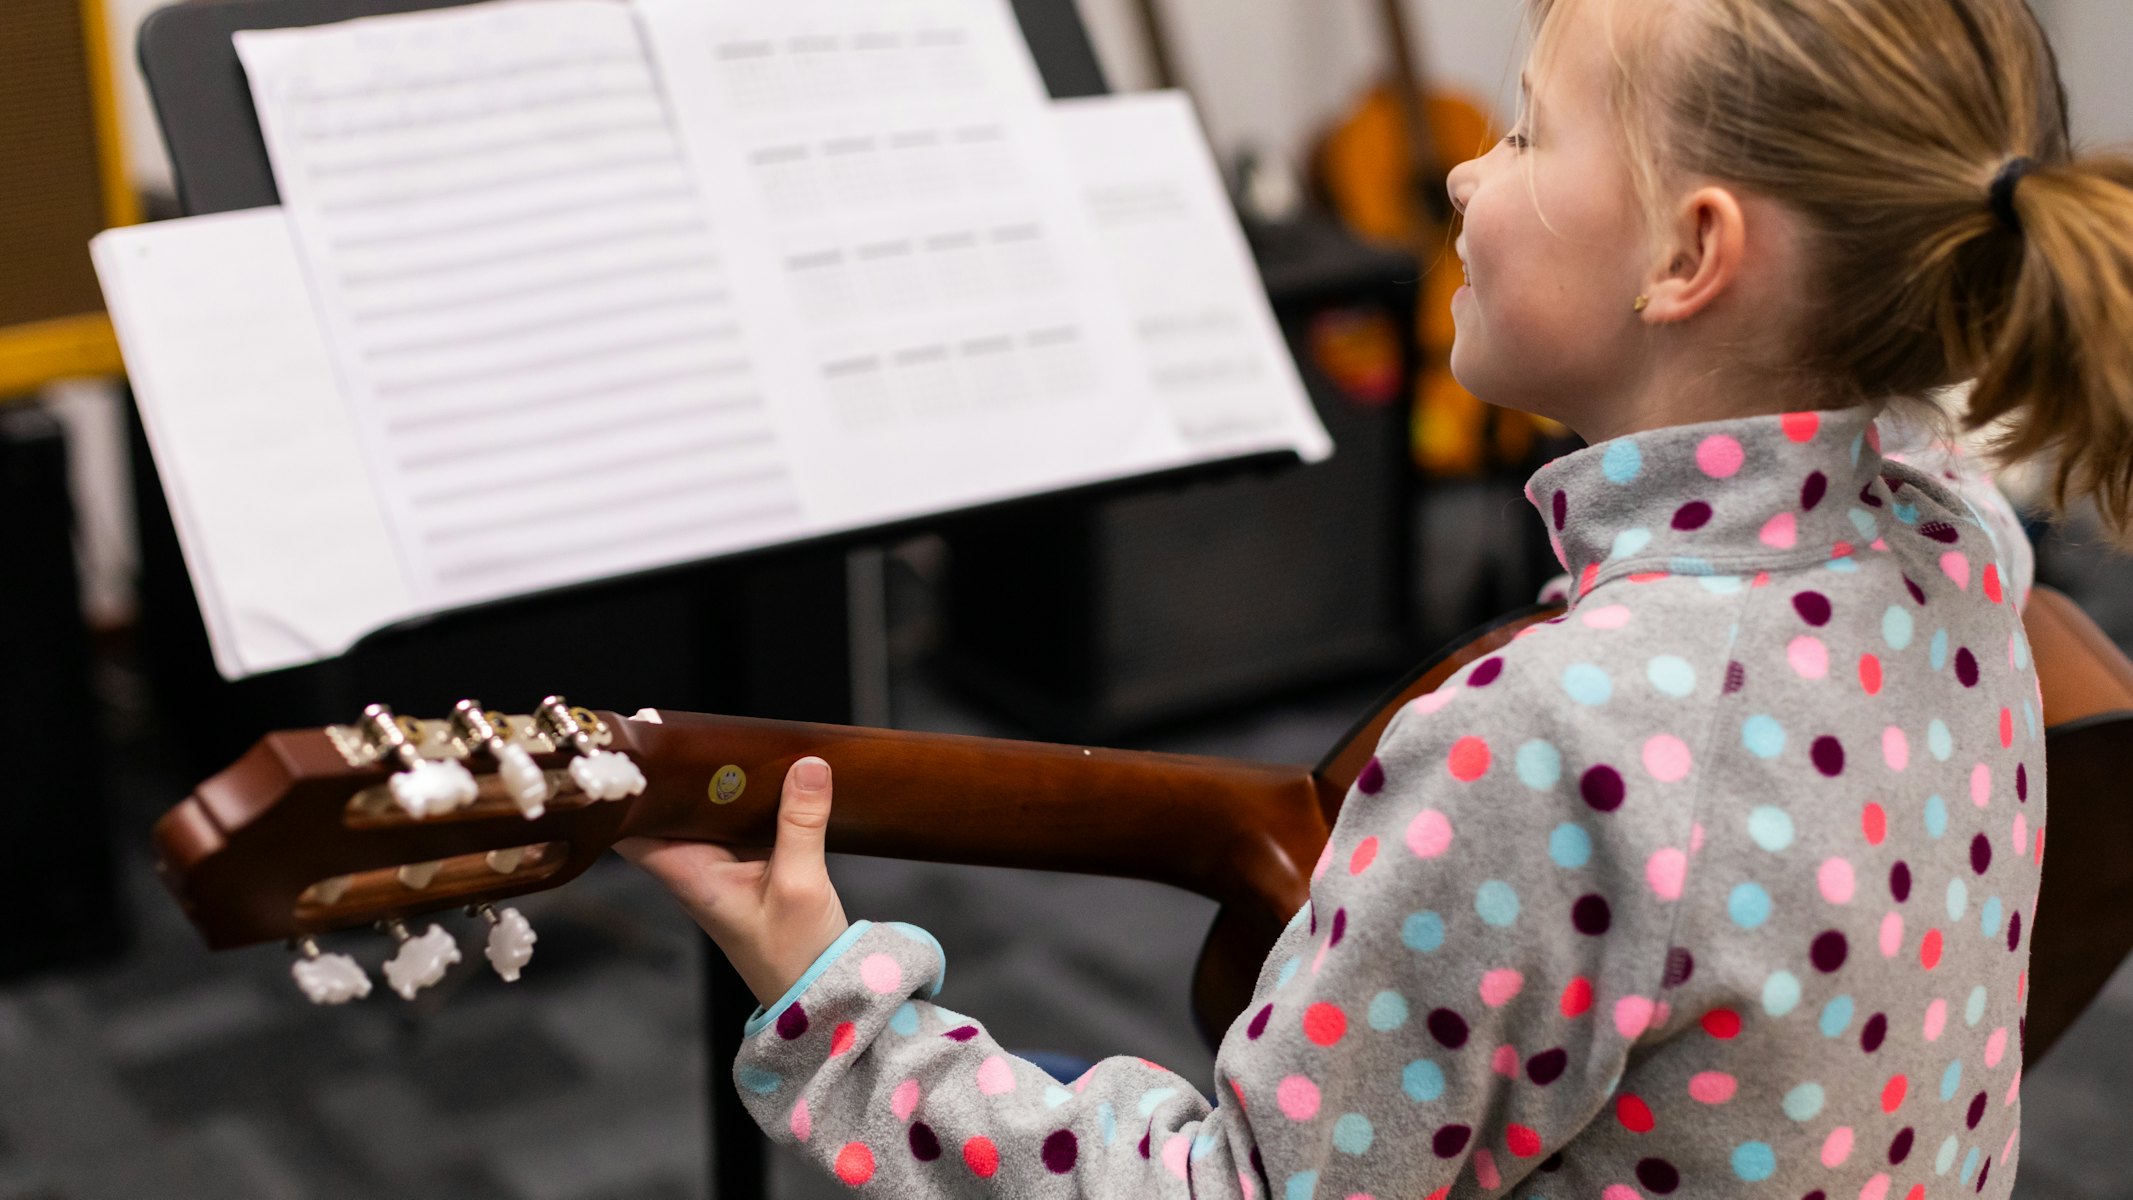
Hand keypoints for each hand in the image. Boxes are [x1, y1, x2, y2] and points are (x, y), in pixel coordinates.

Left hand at [617, 757, 849, 1006]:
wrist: (819, 994)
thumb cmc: (795, 954)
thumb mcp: (801, 884)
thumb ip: (801, 822)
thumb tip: (807, 765)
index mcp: (688, 876)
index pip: (629, 830)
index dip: (622, 791)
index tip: (627, 749)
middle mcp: (695, 868)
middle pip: (665, 811)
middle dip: (669, 772)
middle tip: (675, 725)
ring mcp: (721, 867)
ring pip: (702, 812)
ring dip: (708, 780)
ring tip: (716, 734)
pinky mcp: (749, 866)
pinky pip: (736, 820)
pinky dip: (741, 796)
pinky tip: (759, 771)